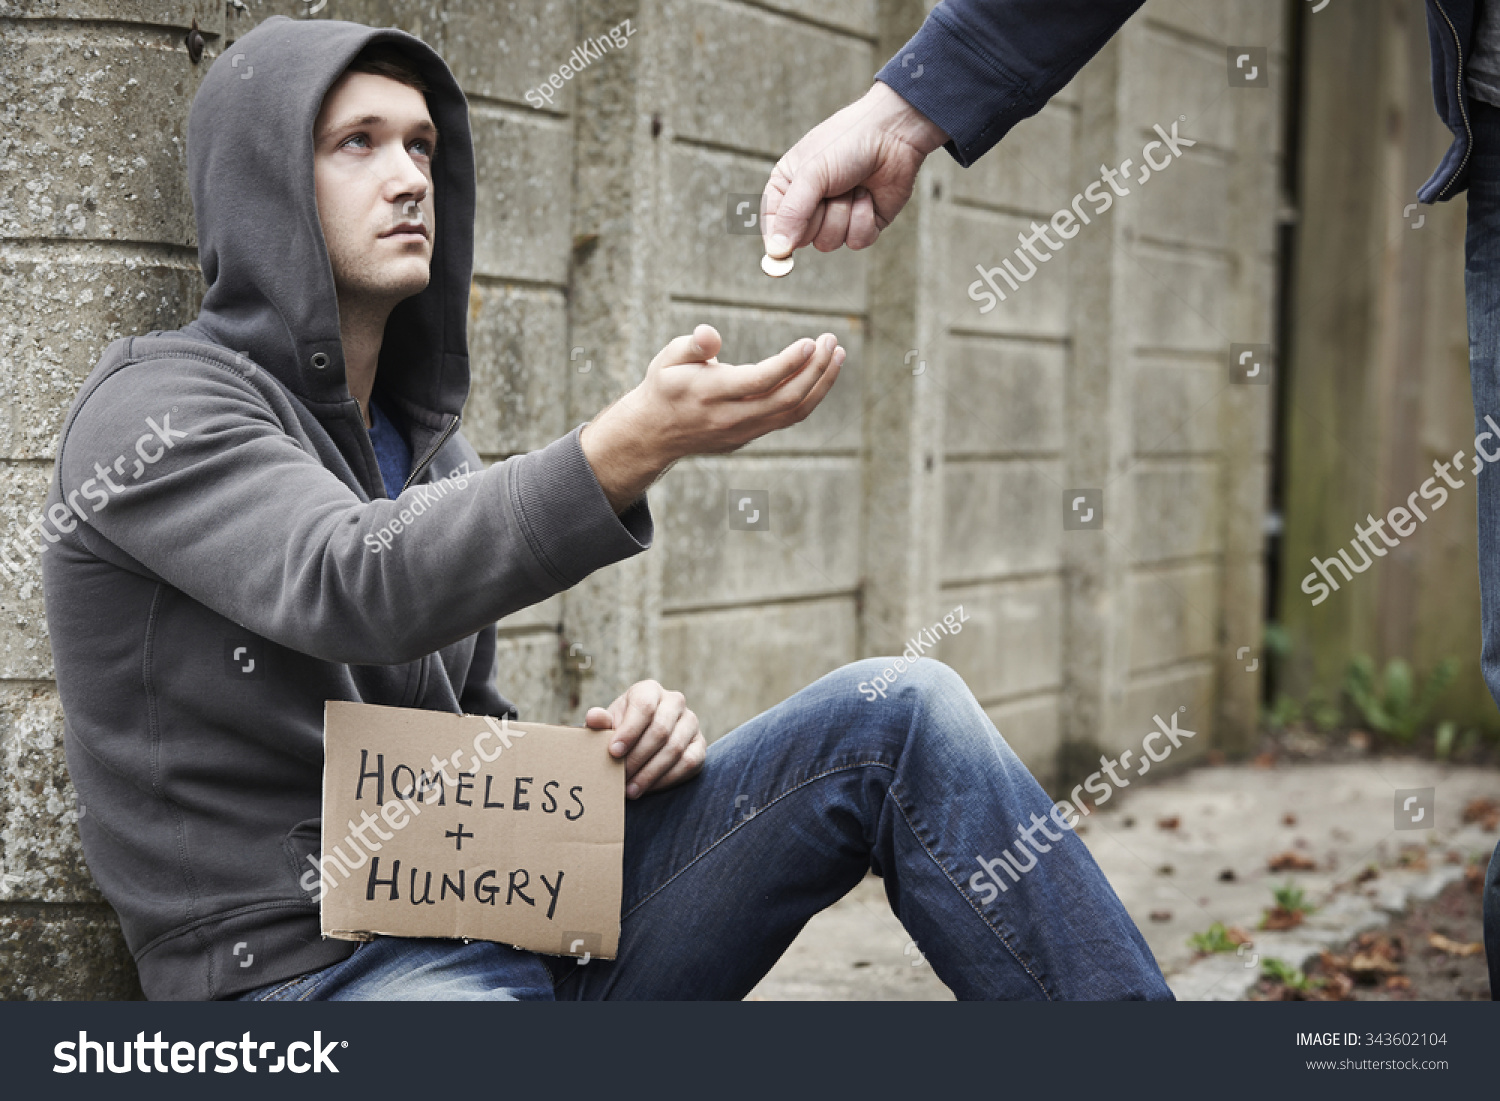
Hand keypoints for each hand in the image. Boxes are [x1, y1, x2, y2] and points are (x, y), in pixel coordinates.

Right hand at [579, 324, 844, 511]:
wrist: (655, 433)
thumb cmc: (665, 386)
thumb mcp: (668, 359)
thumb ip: (692, 345)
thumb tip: (709, 334)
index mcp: (710, 394)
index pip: (759, 381)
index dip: (789, 363)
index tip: (809, 342)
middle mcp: (730, 417)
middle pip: (785, 398)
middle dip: (815, 370)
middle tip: (831, 341)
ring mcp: (743, 431)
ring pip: (793, 411)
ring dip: (820, 384)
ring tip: (837, 355)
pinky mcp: (750, 436)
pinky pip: (788, 417)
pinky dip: (810, 396)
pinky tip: (821, 374)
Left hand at [585, 680, 706, 798]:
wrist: (638, 743)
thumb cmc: (620, 731)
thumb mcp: (607, 726)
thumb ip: (599, 723)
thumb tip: (594, 717)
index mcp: (649, 690)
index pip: (644, 707)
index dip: (629, 731)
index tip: (613, 753)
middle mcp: (674, 702)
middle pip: (660, 730)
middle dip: (637, 757)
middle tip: (619, 776)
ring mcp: (691, 723)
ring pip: (674, 749)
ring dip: (650, 773)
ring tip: (630, 789)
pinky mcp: (699, 745)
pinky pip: (688, 763)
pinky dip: (666, 779)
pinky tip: (648, 788)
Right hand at [761, 81, 948, 257]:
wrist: (893, 134)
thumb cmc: (847, 144)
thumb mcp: (812, 174)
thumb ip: (792, 213)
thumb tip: (776, 252)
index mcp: (787, 188)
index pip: (771, 225)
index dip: (776, 239)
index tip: (781, 251)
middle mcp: (809, 206)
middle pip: (801, 239)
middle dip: (818, 216)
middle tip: (831, 190)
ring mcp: (836, 217)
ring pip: (829, 243)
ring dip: (844, 214)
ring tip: (852, 187)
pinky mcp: (862, 225)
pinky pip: (856, 242)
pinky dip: (864, 219)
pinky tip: (868, 196)